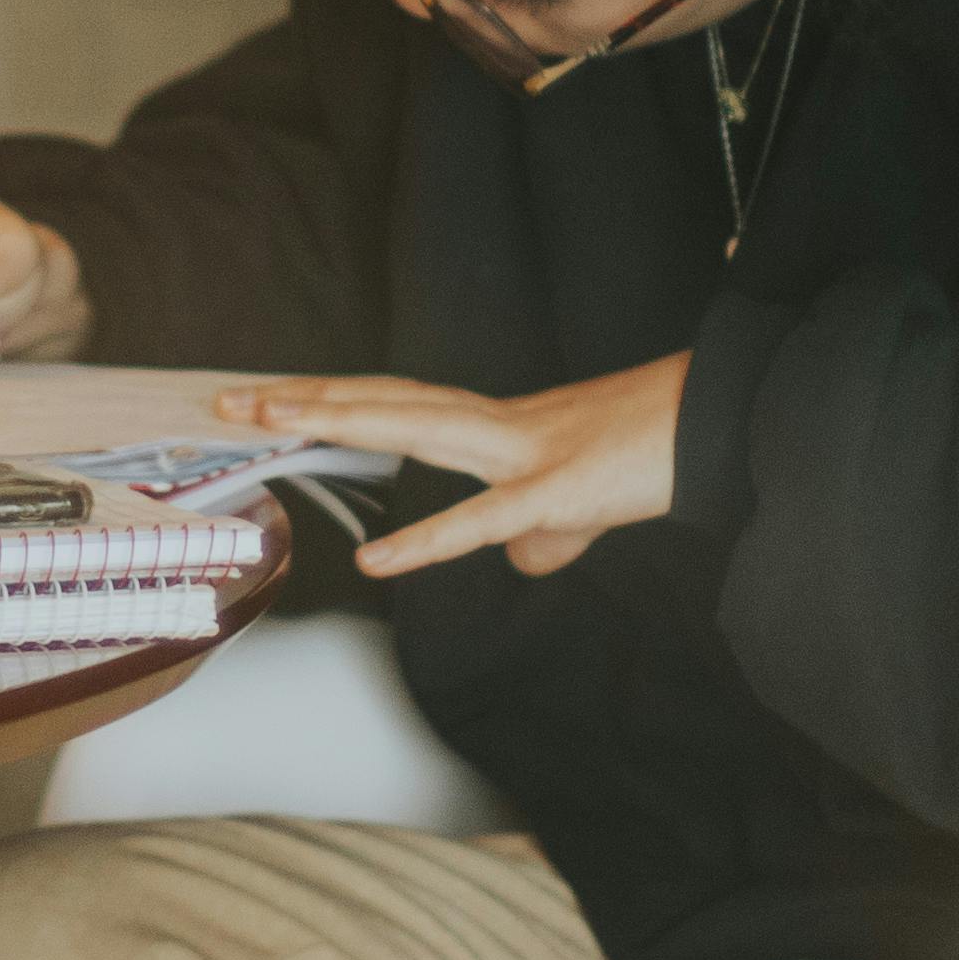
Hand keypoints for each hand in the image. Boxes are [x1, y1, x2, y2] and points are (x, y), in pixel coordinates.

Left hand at [216, 358, 685, 575]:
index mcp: (502, 427)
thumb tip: (521, 560)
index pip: (398, 403)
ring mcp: (529, 455)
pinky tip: (376, 562)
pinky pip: (484, 521)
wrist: (728, 422)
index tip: (269, 397)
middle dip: (305, 400)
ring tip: (275, 420)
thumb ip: (543, 534)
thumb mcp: (585, 505)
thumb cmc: (662, 451)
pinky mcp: (562, 494)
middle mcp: (502, 427)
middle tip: (230, 401)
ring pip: (418, 428)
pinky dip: (428, 541)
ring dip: (343, 420)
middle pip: (385, 402)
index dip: (333, 399)